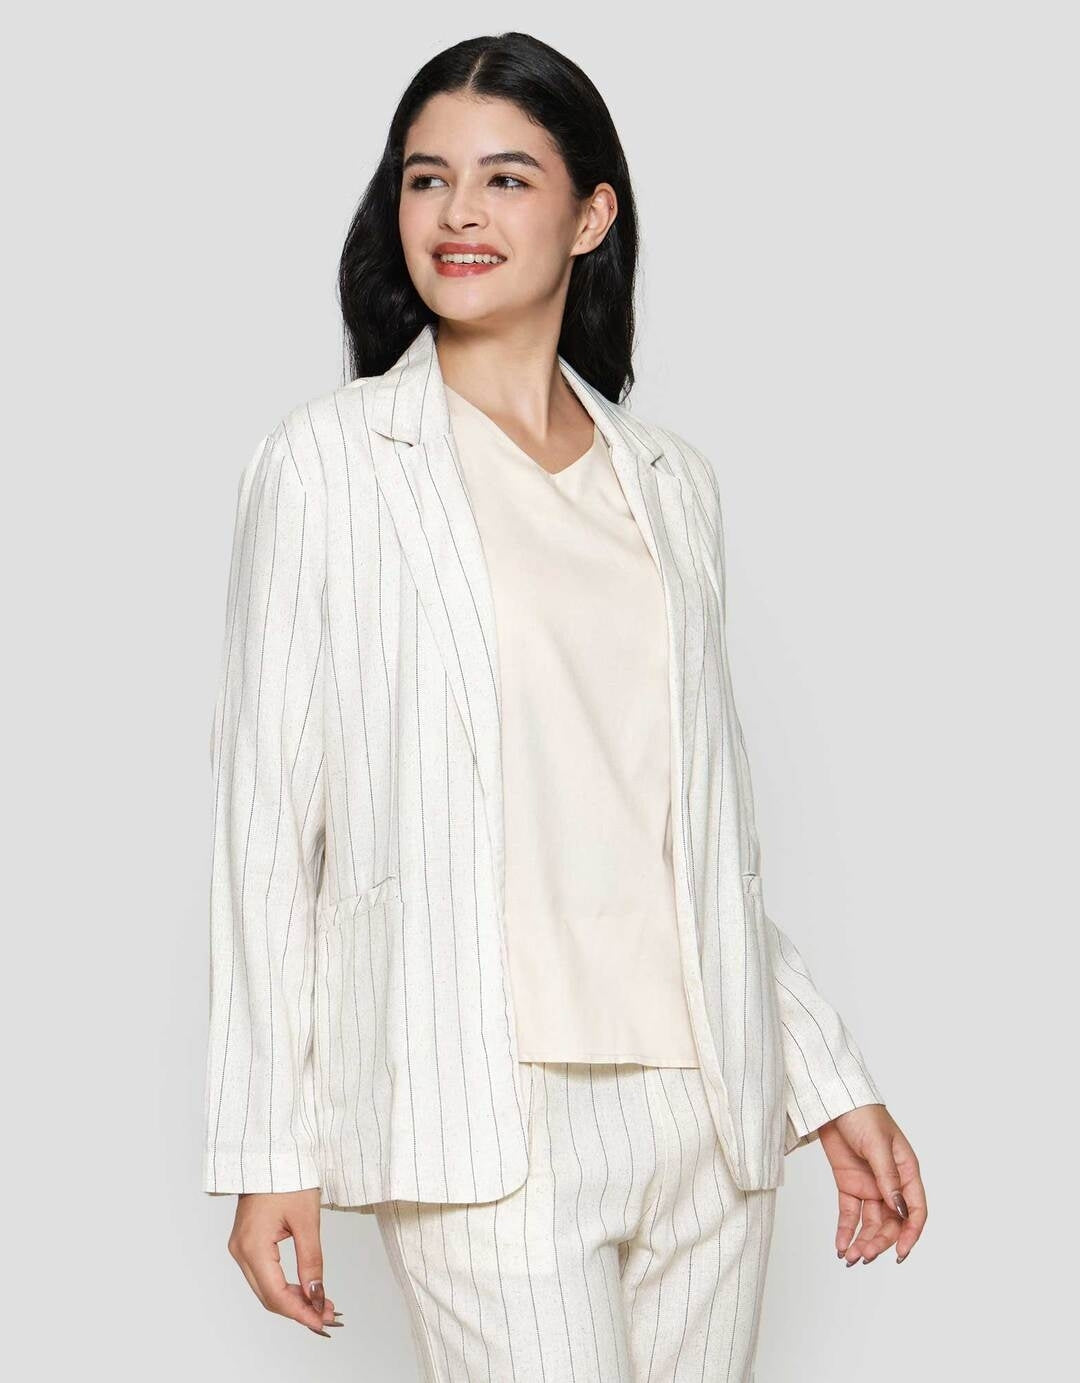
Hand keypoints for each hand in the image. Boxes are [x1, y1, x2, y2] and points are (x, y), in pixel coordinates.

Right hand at [227, 1189, 342, 1335]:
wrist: (272, 1151)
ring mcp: (240, 1247)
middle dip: (298, 1310)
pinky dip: (283, 1285)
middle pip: (268, 1296)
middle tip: (327, 1315)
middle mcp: (240, 1251)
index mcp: (252, 1246)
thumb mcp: (306, 1219)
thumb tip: (316, 1295)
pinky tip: (304, 1288)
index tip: (323, 1322)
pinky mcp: (246, 1242)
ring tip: (320, 1303)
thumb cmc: (289, 1176)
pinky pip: (263, 1274)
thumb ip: (311, 1260)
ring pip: (265, 1288)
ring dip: (292, 1299)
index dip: (300, 1313)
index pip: (276, 1294)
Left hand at [817, 1104, 926, 1265]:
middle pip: (891, 1222)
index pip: (915, 1209)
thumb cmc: (862, 1114)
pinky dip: (846, 1230)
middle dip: (879, 1241)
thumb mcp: (877, 1145)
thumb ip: (887, 1177)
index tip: (900, 1253)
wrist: (832, 1101)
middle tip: (864, 1255)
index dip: (910, 1233)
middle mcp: (890, 1182)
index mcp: (906, 1171)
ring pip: (870, 1222)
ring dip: (862, 1241)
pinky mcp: (849, 1184)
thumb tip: (899, 1208)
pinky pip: (849, 1213)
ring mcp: (869, 1185)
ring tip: (850, 1257)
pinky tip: (841, 1246)